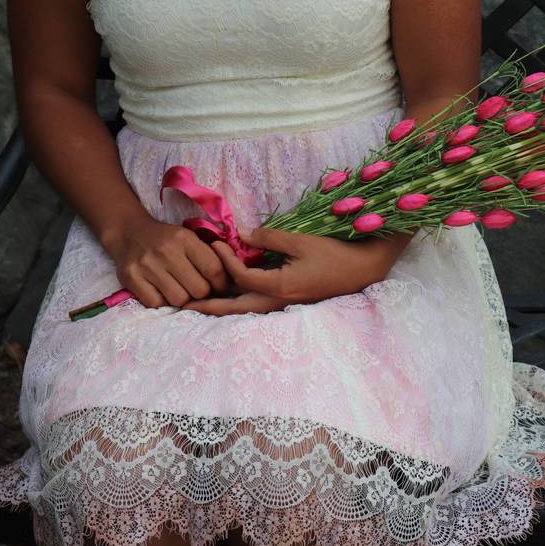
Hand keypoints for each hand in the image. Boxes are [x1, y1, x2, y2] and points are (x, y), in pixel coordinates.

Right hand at [101, 212, 233, 307]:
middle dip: (202, 293)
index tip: (219, 287)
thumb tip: (235, 282)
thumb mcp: (190, 238)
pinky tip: (162, 291)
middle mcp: (166, 251)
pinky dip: (162, 302)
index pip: (214, 270)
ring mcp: (147, 265)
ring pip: (179, 300)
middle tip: (197, 289)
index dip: (221, 284)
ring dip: (182, 299)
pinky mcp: (131, 278)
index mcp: (185, 239)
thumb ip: (211, 255)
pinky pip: (157, 304)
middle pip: (199, 290)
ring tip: (179, 289)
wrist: (130, 233)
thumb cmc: (168, 240)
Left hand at [179, 227, 411, 315]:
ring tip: (197, 304)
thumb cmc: (335, 254)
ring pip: (244, 311)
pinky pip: (256, 305)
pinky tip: (228, 295)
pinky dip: (238, 302)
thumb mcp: (300, 241)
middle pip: (234, 309)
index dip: (225, 261)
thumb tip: (242, 234)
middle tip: (180, 304)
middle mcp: (278, 302)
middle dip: (207, 306)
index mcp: (279, 287)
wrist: (364, 269)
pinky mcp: (289, 302)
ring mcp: (284, 305)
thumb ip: (269, 238)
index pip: (241, 277)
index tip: (214, 244)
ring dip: (220, 307)